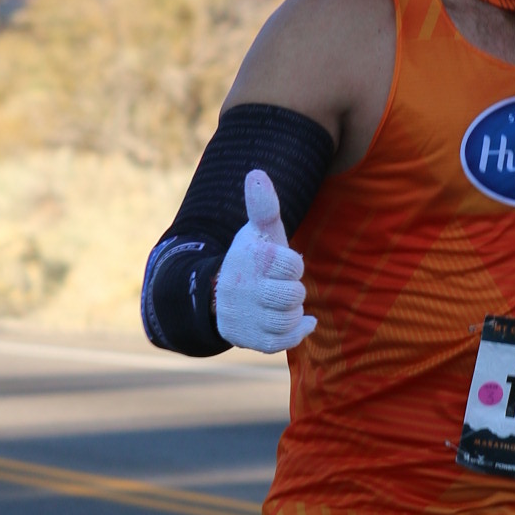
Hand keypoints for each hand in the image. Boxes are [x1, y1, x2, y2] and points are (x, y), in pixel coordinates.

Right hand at [213, 171, 315, 354]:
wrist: (218, 295)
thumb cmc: (251, 259)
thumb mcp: (258, 231)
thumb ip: (264, 206)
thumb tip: (256, 174)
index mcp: (252, 259)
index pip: (294, 264)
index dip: (291, 264)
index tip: (278, 263)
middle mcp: (247, 290)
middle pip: (294, 293)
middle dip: (291, 289)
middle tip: (277, 284)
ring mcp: (249, 317)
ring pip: (291, 317)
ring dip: (291, 309)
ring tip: (276, 301)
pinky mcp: (254, 341)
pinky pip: (287, 340)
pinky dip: (296, 330)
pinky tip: (293, 319)